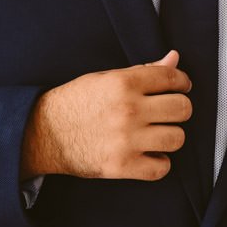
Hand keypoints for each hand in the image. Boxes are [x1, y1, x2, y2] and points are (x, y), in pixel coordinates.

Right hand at [21, 51, 192, 180]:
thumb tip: (174, 58)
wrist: (43, 133)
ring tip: (158, 134)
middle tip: (168, 112)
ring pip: (177, 138)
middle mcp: (129, 110)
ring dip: (171, 136)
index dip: (182, 82)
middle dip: (179, 109)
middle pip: (182, 109)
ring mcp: (126, 140)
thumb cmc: (77, 101)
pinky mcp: (121, 166)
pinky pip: (161, 168)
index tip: (180, 87)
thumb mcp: (107, 78)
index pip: (173, 78)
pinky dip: (159, 163)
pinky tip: (149, 155)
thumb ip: (143, 70)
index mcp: (124, 83)